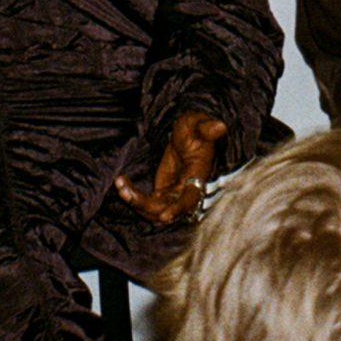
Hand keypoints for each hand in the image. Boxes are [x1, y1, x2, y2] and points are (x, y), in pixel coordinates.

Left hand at [114, 111, 227, 225]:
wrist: (188, 135)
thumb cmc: (195, 129)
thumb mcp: (199, 125)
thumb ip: (207, 127)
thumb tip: (220, 126)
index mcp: (197, 177)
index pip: (190, 198)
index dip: (178, 209)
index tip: (164, 216)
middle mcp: (185, 191)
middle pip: (165, 209)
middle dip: (144, 204)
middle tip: (124, 191)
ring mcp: (173, 194)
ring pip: (153, 209)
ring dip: (134, 201)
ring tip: (120, 183)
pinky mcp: (161, 193)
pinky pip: (145, 202)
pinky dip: (132, 195)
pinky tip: (122, 181)